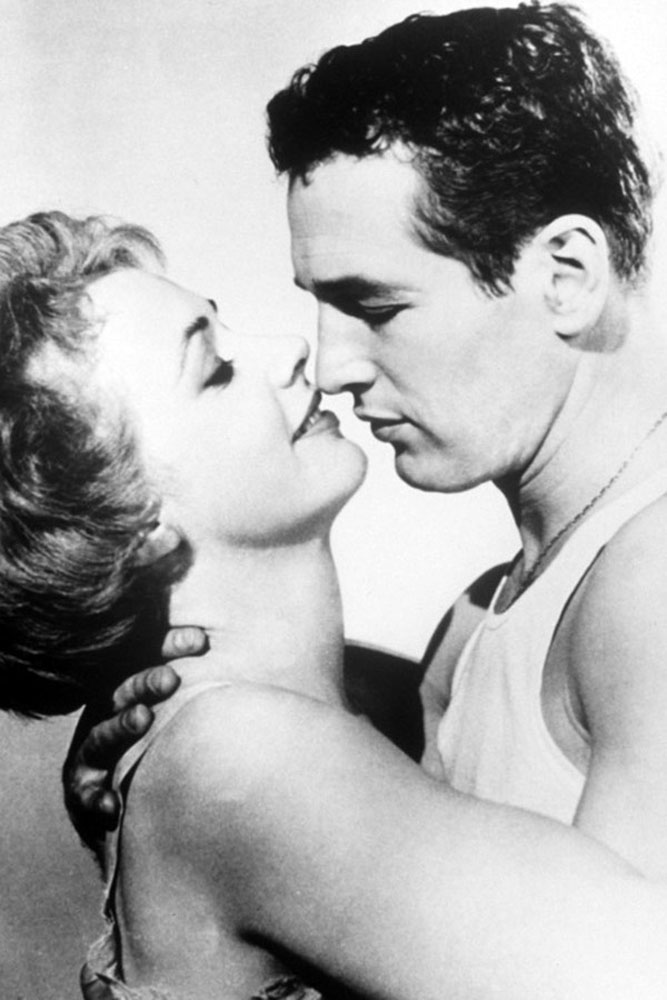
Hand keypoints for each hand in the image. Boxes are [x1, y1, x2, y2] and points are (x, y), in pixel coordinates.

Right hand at [63, 627, 206, 850]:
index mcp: (129, 692)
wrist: (120, 802)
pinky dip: (98, 798)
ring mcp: (91, 755)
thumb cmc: (157, 747)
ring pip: (101, 737)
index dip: (169, 647)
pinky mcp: (83, 793)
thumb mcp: (175, 710)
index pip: (148, 662)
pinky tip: (114, 803)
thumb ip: (201, 687)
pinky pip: (88, 796)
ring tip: (143, 717)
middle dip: (146, 682)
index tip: (199, 640)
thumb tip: (231, 651)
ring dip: (120, 726)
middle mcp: (106, 717)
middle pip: (124, 693)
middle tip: (171, 678)